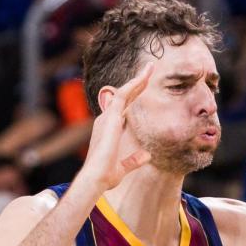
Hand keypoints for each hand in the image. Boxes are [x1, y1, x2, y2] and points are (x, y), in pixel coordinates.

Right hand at [75, 63, 152, 191]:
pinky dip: (134, 84)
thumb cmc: (104, 176)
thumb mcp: (122, 168)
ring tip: (150, 67)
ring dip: (138, 79)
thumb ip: (133, 160)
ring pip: (124, 92)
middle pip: (124, 97)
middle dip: (137, 84)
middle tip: (149, 71)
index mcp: (108, 131)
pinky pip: (123, 94)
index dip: (133, 97)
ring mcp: (107, 117)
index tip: (142, 87)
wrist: (95, 178)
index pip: (122, 109)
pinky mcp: (111, 117)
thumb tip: (147, 155)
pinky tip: (144, 76)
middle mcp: (106, 121)